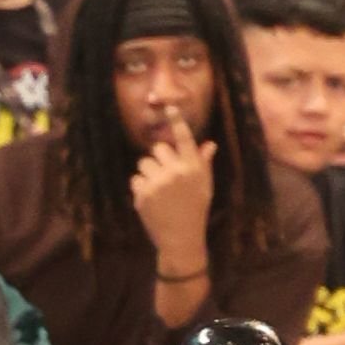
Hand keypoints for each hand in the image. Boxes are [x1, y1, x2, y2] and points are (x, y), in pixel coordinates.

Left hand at [130, 114, 215, 273]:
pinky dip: (141, 188)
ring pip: (144, 163)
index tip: (168, 106)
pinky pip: (136, 179)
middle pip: (158, 149)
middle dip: (160, 160)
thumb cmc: (196, 210)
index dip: (176, 121)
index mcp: (193, 168)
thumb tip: (209, 144)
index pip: (184, 138)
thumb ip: (203, 164)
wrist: (181, 238)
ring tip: (159, 190)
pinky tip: (151, 200)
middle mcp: (176, 172)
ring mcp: (158, 183)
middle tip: (167, 177)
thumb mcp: (204, 186)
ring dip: (148, 173)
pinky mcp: (143, 194)